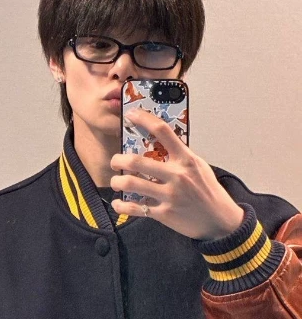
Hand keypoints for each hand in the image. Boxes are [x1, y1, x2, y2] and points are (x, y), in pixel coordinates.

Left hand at [110, 108, 243, 239]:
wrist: (221, 221)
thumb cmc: (208, 191)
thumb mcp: (199, 167)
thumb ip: (180, 155)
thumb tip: (158, 143)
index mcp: (186, 160)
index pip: (163, 132)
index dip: (144, 119)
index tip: (131, 115)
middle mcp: (177, 175)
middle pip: (137, 161)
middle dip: (118, 159)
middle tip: (115, 161)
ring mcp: (170, 195)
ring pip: (132, 183)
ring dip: (117, 181)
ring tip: (116, 181)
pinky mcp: (164, 214)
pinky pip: (136, 208)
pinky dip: (122, 205)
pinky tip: (118, 202)